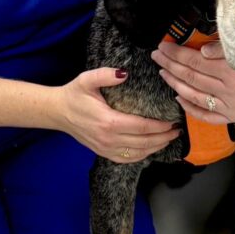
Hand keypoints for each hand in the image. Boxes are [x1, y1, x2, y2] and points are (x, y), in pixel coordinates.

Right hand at [58, 67, 179, 163]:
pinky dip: (142, 156)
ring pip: (137, 154)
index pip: (142, 127)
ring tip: (169, 139)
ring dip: (156, 148)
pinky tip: (151, 149)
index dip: (160, 126)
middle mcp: (109, 139)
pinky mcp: (103, 152)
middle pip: (143, 143)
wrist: (57, 112)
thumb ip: (105, 74)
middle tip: (177, 130)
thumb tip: (124, 74)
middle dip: (163, 138)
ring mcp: (105, 148)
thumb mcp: (86, 79)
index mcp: (108, 121)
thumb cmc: (74, 95)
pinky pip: (127, 159)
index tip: (172, 121)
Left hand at [150, 41, 234, 124]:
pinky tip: (178, 98)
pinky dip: (190, 108)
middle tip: (157, 56)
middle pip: (191, 77)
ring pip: (195, 95)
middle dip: (170, 65)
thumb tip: (200, 50)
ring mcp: (230, 105)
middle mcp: (228, 90)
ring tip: (163, 73)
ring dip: (175, 84)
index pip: (195, 61)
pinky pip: (206, 115)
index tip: (164, 46)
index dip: (177, 53)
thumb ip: (225, 49)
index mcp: (232, 70)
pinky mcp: (233, 116)